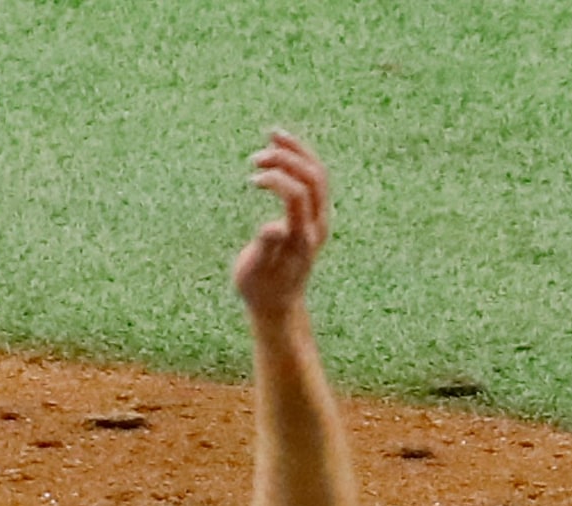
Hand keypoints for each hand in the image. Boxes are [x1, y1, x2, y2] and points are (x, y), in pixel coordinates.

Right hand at [231, 130, 331, 315]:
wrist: (279, 304)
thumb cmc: (260, 290)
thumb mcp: (254, 273)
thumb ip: (265, 249)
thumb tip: (272, 227)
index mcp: (303, 238)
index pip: (298, 195)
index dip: (277, 180)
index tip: (252, 178)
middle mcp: (317, 224)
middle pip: (314, 178)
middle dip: (288, 160)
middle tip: (256, 157)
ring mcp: (319, 219)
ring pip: (318, 174)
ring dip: (297, 152)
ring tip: (272, 135)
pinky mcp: (314, 216)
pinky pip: (313, 180)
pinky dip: (299, 161)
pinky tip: (279, 150)